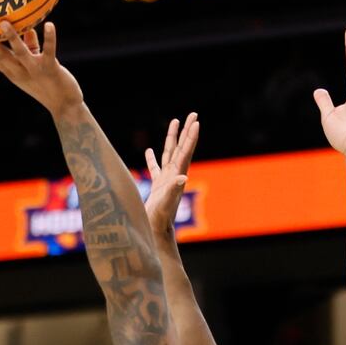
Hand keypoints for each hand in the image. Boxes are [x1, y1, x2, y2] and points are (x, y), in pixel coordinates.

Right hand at [0, 21, 82, 117]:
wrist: (65, 107)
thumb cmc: (48, 85)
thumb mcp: (34, 67)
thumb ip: (30, 47)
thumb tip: (28, 28)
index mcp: (13, 72)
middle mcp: (20, 72)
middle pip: (0, 56)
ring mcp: (34, 71)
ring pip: (21, 53)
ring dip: (13, 38)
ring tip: (4, 22)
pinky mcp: (51, 69)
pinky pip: (49, 51)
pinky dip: (49, 38)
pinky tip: (49, 24)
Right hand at [144, 112, 198, 234]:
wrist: (157, 230)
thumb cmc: (161, 217)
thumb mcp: (167, 201)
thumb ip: (173, 188)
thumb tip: (183, 177)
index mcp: (177, 175)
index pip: (185, 151)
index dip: (190, 136)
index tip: (196, 121)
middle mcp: (174, 174)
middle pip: (181, 147)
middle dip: (186, 131)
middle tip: (193, 114)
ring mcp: (166, 179)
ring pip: (169, 153)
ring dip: (172, 138)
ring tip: (174, 122)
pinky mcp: (158, 186)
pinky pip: (155, 167)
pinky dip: (152, 158)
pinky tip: (149, 151)